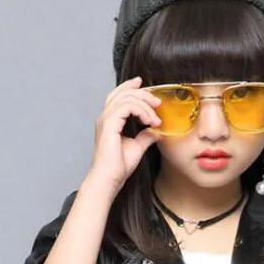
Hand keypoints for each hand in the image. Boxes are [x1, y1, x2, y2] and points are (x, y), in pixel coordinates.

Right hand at [87, 76, 162, 195]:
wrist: (110, 178)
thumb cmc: (118, 167)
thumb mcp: (137, 147)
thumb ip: (145, 136)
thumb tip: (156, 130)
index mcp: (110, 120)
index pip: (118, 95)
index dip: (130, 86)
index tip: (144, 85)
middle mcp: (105, 117)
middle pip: (123, 92)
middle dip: (144, 94)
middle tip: (158, 103)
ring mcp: (106, 119)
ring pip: (127, 97)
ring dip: (145, 105)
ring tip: (155, 119)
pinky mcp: (109, 123)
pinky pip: (127, 106)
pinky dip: (141, 111)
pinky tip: (149, 121)